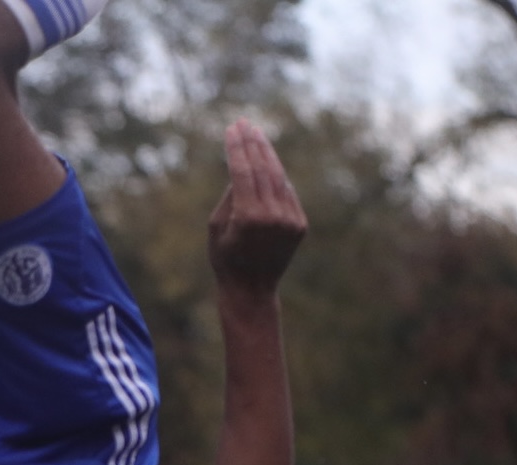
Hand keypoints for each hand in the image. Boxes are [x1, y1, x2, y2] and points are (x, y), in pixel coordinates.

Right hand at [208, 119, 307, 297]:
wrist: (252, 290)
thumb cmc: (225, 258)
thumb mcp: (216, 226)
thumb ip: (230, 195)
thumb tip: (243, 168)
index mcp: (248, 217)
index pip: (243, 171)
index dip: (237, 147)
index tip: (233, 128)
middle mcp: (273, 216)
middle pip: (263, 169)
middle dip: (253, 143)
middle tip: (245, 123)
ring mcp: (290, 220)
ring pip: (278, 178)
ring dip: (268, 155)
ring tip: (258, 136)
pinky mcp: (300, 224)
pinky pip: (287, 193)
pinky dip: (277, 177)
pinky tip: (269, 162)